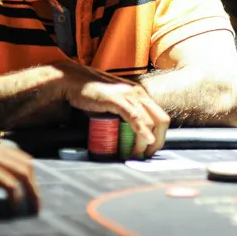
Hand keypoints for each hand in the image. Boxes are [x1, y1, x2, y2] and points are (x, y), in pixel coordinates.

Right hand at [0, 118, 39, 211]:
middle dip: (34, 182)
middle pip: (26, 163)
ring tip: (34, 205)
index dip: (24, 170)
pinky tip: (15, 208)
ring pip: (23, 172)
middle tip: (36, 199)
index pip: (16, 155)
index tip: (28, 184)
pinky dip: (15, 197)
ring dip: (31, 190)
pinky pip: (9, 184)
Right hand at [47, 61, 169, 158]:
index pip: (161, 117)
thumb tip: (132, 132)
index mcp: (141, 94)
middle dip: (158, 141)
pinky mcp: (116, 99)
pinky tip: (145, 140)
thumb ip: (127, 111)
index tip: (153, 148)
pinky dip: (141, 130)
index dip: (161, 136)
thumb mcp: (117, 102)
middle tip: (147, 154)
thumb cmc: (94, 93)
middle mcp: (139, 93)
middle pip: (161, 120)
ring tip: (138, 153)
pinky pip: (134, 117)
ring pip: (149, 121)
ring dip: (145, 142)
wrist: (75, 81)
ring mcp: (129, 95)